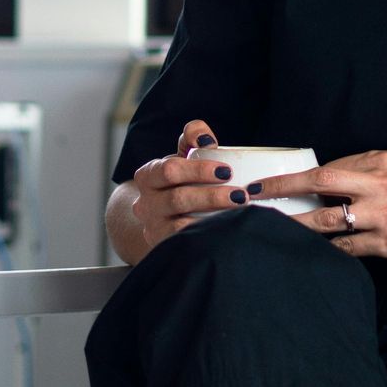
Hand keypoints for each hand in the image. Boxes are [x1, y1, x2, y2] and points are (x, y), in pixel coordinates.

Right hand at [124, 118, 239, 255]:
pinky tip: (228, 232)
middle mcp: (145, 204)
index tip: (227, 170)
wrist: (159, 218)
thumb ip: (193, 138)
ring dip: (213, 219)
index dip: (199, 170)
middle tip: (241, 195)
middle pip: (178, 199)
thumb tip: (205, 138)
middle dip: (212, 196)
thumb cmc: (179, 181)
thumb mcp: (182, 157)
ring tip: (239, 213)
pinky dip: (207, 238)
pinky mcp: (163, 248)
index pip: (170, 170)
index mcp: (148, 176)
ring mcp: (153, 229)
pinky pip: (186, 245)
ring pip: (181, 226)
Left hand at [252, 150, 386, 275]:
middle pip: (322, 180)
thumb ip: (370, 176)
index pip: (333, 166)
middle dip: (283, 186)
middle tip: (253, 195)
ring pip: (328, 218)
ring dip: (296, 225)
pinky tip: (310, 254)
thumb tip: (328, 185)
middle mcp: (383, 183)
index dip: (301, 177)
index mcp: (385, 161)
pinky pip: (347, 248)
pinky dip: (326, 251)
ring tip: (271, 230)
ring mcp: (385, 214)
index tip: (275, 184)